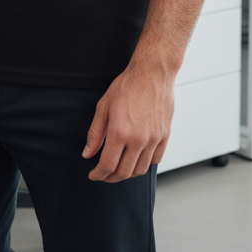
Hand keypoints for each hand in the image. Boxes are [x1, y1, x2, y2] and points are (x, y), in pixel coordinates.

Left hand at [82, 60, 175, 181]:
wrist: (152, 73)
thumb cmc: (127, 86)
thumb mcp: (103, 106)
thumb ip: (95, 133)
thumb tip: (87, 154)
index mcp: (119, 132)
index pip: (107, 165)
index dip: (98, 174)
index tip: (94, 175)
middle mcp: (138, 139)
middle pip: (124, 172)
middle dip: (110, 178)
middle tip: (104, 174)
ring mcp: (153, 139)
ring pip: (140, 170)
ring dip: (127, 173)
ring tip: (119, 167)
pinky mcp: (164, 136)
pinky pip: (155, 160)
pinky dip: (144, 164)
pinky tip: (136, 157)